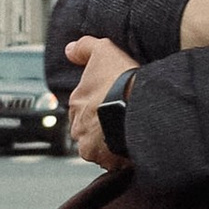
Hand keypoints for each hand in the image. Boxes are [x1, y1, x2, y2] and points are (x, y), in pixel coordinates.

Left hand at [64, 35, 138, 166]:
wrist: (139, 106)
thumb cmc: (121, 79)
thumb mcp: (103, 51)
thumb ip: (84, 48)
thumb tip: (69, 50)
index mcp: (77, 103)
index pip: (84, 107)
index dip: (100, 104)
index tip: (113, 102)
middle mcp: (79, 126)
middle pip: (89, 129)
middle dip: (101, 126)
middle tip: (121, 118)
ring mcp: (90, 145)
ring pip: (99, 147)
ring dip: (109, 143)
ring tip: (128, 133)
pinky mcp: (105, 160)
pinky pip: (112, 161)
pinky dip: (120, 156)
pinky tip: (131, 146)